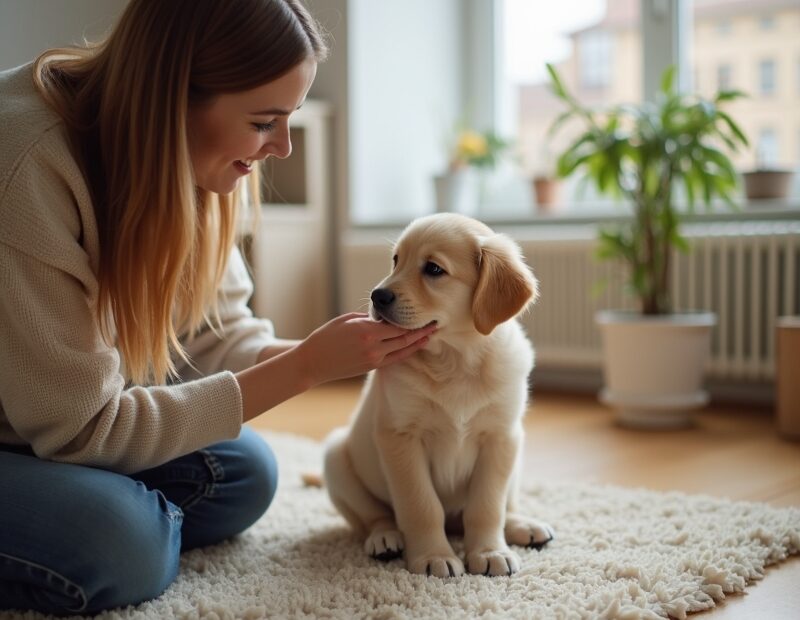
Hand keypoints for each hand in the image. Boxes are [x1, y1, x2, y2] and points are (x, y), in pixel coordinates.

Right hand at [296, 312, 436, 385]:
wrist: (313, 363)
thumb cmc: (326, 336)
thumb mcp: (348, 319)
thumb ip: (368, 317)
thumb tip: (385, 314)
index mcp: (367, 332)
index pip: (397, 325)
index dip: (413, 319)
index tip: (425, 311)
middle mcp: (373, 347)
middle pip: (404, 338)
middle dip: (421, 330)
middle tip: (436, 322)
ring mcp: (373, 359)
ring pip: (402, 350)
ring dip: (417, 342)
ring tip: (431, 334)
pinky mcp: (372, 367)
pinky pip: (394, 358)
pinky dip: (406, 351)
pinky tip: (415, 345)